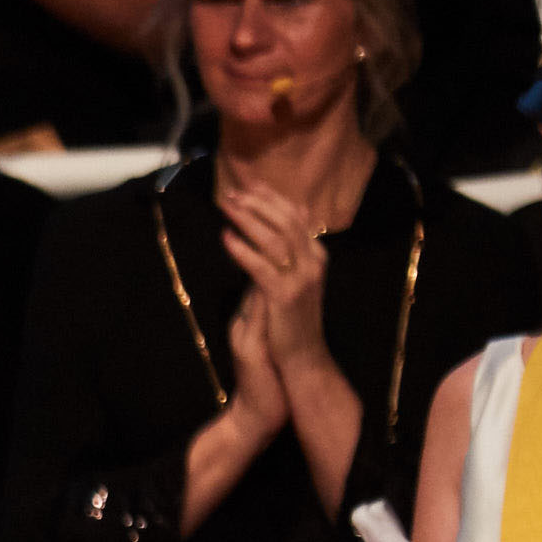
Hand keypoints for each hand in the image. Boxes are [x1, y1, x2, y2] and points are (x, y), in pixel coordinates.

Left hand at [221, 176, 332, 391]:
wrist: (301, 355)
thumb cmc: (290, 318)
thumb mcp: (291, 279)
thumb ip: (285, 252)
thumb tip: (277, 224)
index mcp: (316, 255)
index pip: (295, 217)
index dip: (271, 198)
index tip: (247, 185)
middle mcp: (313, 262)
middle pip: (285, 221)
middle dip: (257, 203)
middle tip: (232, 192)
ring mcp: (302, 278)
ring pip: (275, 238)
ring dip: (248, 219)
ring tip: (226, 206)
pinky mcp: (285, 295)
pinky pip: (262, 266)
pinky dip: (243, 249)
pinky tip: (226, 237)